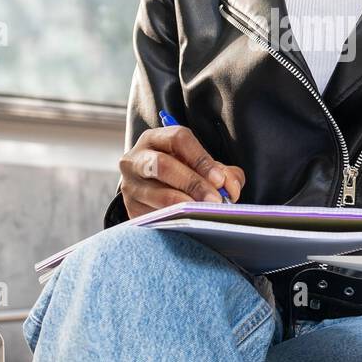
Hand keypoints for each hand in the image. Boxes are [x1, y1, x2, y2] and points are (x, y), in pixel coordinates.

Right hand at [119, 124, 245, 217]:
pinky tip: (188, 222)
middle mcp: (136, 158)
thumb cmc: (181, 173)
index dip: (201, 158)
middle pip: (162, 164)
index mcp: (156, 139)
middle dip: (193, 183)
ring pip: (156, 194)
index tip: (219, 179)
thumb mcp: (200, 166)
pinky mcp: (130, 208)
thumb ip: (221, 171)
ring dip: (184, 204)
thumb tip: (231, 187)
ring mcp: (130, 184)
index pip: (178, 139)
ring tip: (203, 212)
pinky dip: (173, 220)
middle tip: (215, 199)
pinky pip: (152, 215)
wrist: (152, 193)